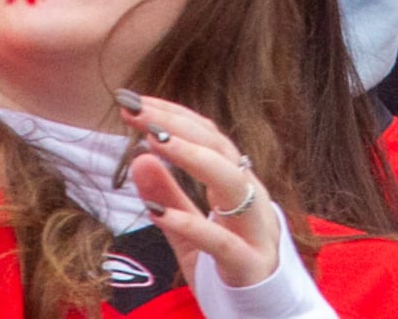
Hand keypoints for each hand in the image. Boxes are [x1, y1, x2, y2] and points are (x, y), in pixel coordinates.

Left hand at [115, 93, 283, 291]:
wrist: (265, 316)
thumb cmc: (227, 268)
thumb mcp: (188, 231)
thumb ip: (167, 196)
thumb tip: (138, 156)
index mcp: (238, 184)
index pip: (207, 135)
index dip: (172, 113)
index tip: (135, 100)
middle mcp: (252, 198)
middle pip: (218, 147)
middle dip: (173, 123)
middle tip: (133, 108)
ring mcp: (255, 230)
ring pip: (230, 182)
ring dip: (190, 157)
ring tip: (151, 140)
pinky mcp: (249, 265)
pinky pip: (221, 241)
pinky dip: (189, 223)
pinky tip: (157, 213)